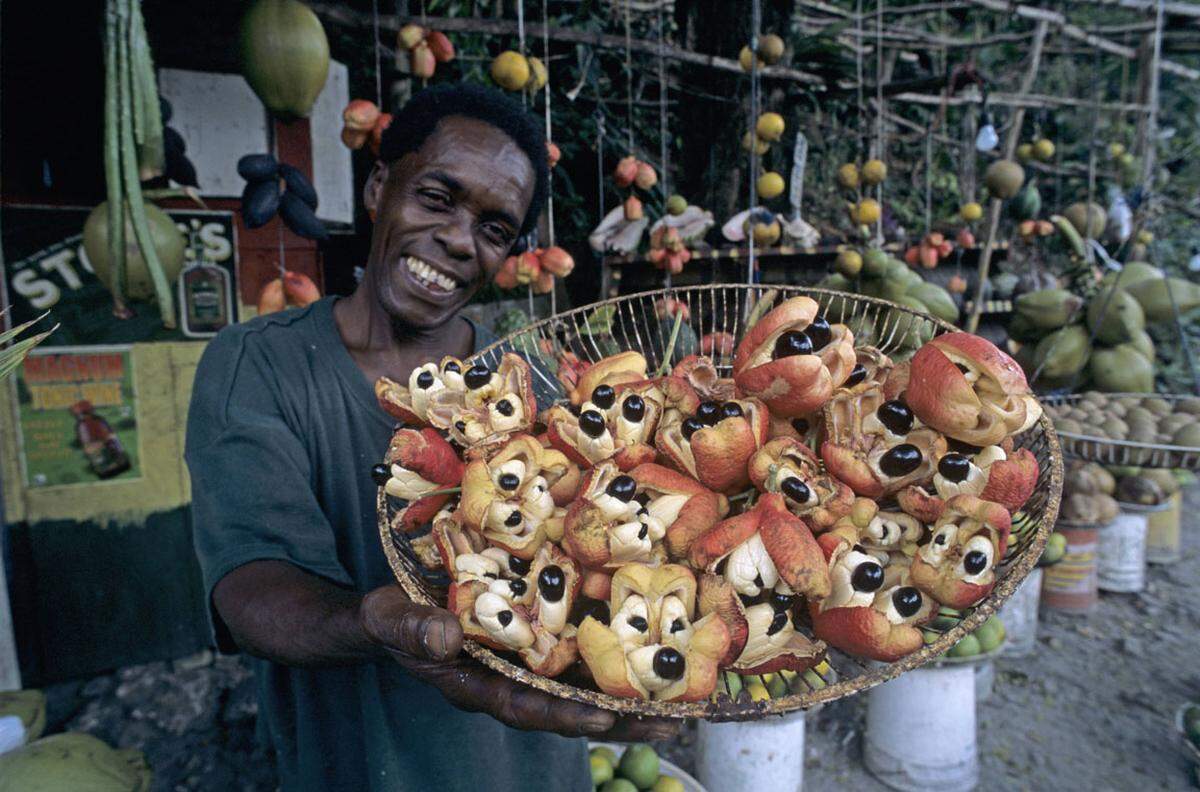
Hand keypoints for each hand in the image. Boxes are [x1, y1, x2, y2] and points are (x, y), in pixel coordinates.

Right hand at [360, 585, 678, 741]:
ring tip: (681, 703)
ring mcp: (524, 663)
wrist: (390, 610)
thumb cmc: (389, 618)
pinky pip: (578, 655)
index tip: (604, 718)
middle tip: (669, 723)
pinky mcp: (535, 639)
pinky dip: (613, 659)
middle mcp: (507, 680)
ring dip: (628, 696)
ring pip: (581, 687)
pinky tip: (652, 657)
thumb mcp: (390, 619)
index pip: (525, 707)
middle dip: (618, 718)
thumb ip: (414, 630)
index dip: (564, 715)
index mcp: (474, 685)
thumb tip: (446, 638)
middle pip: (568, 708)